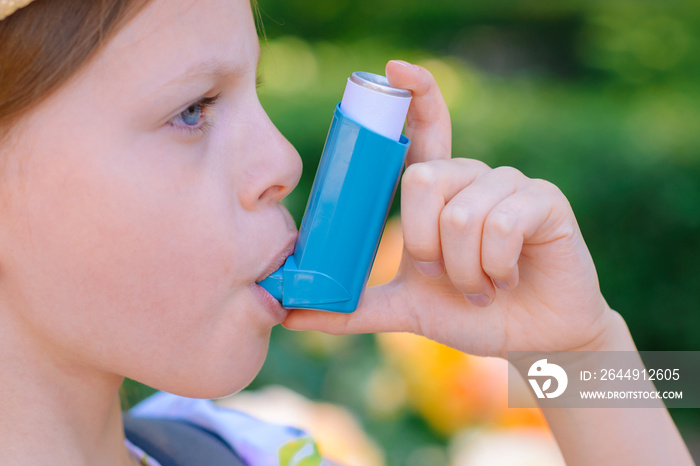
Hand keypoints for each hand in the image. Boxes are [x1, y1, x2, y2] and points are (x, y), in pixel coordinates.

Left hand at [283, 60, 620, 358]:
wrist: (533, 339)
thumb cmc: (471, 314)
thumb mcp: (404, 309)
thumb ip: (351, 308)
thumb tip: (288, 313)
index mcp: (440, 191)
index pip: (426, 130)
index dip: (415, 95)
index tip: (393, 70)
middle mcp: (473, 177)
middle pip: (423, 179)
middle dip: (425, 243)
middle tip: (444, 277)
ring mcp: (511, 185)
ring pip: (461, 212)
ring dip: (462, 269)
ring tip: (481, 287)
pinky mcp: (545, 200)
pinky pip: (501, 224)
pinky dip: (494, 267)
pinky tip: (508, 280)